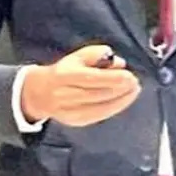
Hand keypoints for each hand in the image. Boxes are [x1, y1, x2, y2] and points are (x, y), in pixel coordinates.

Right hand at [20, 44, 140, 126]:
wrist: (41, 92)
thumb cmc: (64, 71)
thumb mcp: (77, 56)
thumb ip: (97, 54)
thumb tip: (118, 63)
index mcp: (65, 75)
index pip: (92, 78)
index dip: (112, 78)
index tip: (129, 76)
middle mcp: (65, 94)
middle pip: (98, 94)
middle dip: (120, 89)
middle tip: (135, 83)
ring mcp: (70, 111)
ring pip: (101, 107)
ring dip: (121, 100)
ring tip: (134, 91)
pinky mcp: (76, 121)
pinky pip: (99, 115)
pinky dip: (114, 108)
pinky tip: (124, 100)